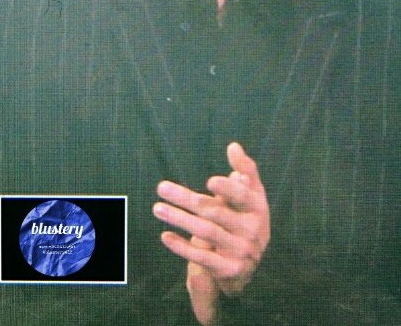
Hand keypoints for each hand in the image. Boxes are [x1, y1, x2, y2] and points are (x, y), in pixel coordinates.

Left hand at [153, 142, 269, 324]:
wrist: (248, 264)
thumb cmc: (246, 218)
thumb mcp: (252, 194)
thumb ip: (245, 170)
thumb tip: (233, 146)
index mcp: (258, 208)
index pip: (243, 197)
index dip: (228, 189)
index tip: (209, 181)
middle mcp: (253, 231)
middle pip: (215, 212)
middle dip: (186, 199)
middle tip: (162, 187)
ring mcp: (241, 252)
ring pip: (206, 232)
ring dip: (179, 219)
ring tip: (157, 208)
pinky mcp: (228, 270)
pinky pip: (202, 257)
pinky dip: (182, 247)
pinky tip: (165, 236)